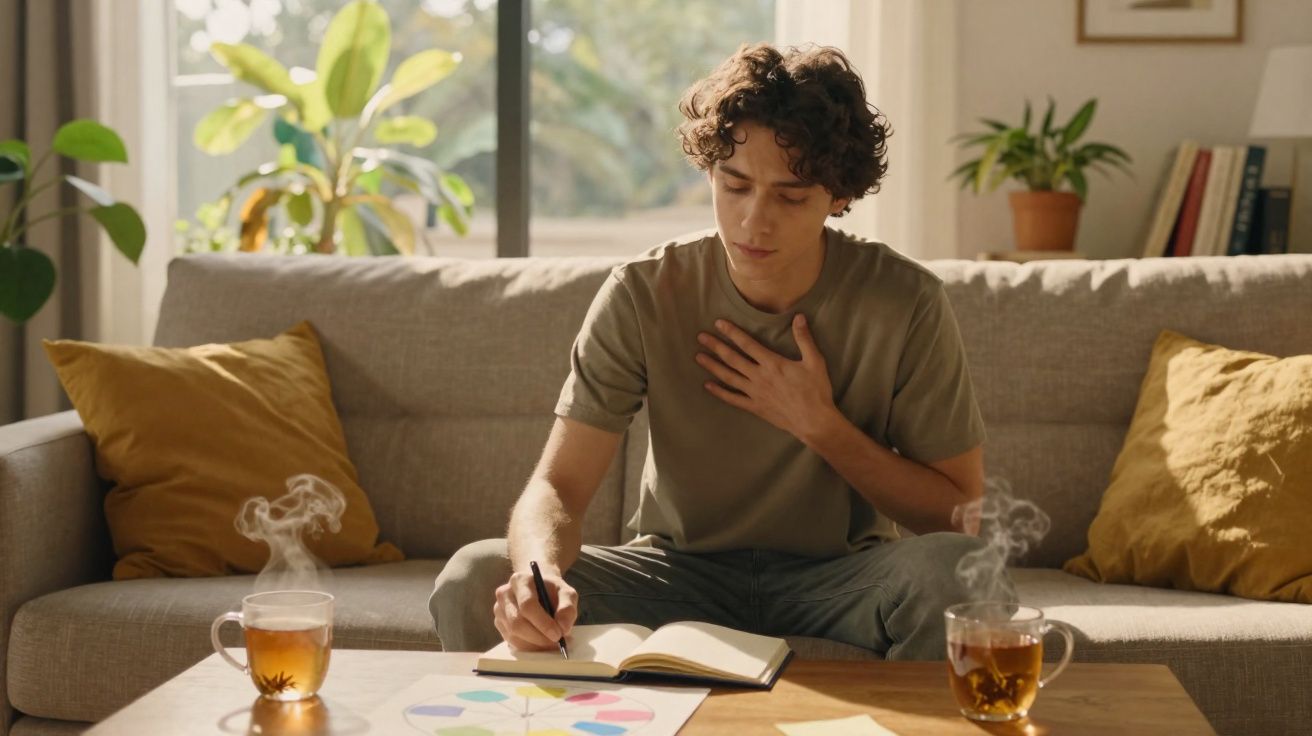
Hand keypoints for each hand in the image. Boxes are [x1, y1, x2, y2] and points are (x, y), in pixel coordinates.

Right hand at [492, 567, 577, 650]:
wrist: (539, 588)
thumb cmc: (552, 591)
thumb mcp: (566, 593)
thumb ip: (568, 607)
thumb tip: (563, 628)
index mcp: (520, 580)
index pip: (527, 604)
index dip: (543, 623)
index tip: (558, 634)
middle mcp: (504, 594)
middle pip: (517, 622)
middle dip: (539, 637)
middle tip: (557, 643)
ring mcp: (499, 610)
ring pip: (513, 635)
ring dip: (534, 644)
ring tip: (551, 643)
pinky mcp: (499, 624)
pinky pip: (511, 641)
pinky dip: (528, 647)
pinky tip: (541, 643)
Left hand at [695, 314, 838, 443]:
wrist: (814, 421)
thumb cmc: (816, 391)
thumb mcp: (814, 361)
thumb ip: (804, 338)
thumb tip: (799, 316)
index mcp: (772, 363)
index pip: (747, 343)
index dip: (732, 332)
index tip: (719, 323)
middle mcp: (759, 377)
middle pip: (732, 358)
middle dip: (716, 346)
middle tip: (701, 337)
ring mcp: (755, 393)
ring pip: (729, 377)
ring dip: (713, 366)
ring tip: (698, 357)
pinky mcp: (755, 407)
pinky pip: (733, 399)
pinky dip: (719, 392)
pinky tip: (707, 385)